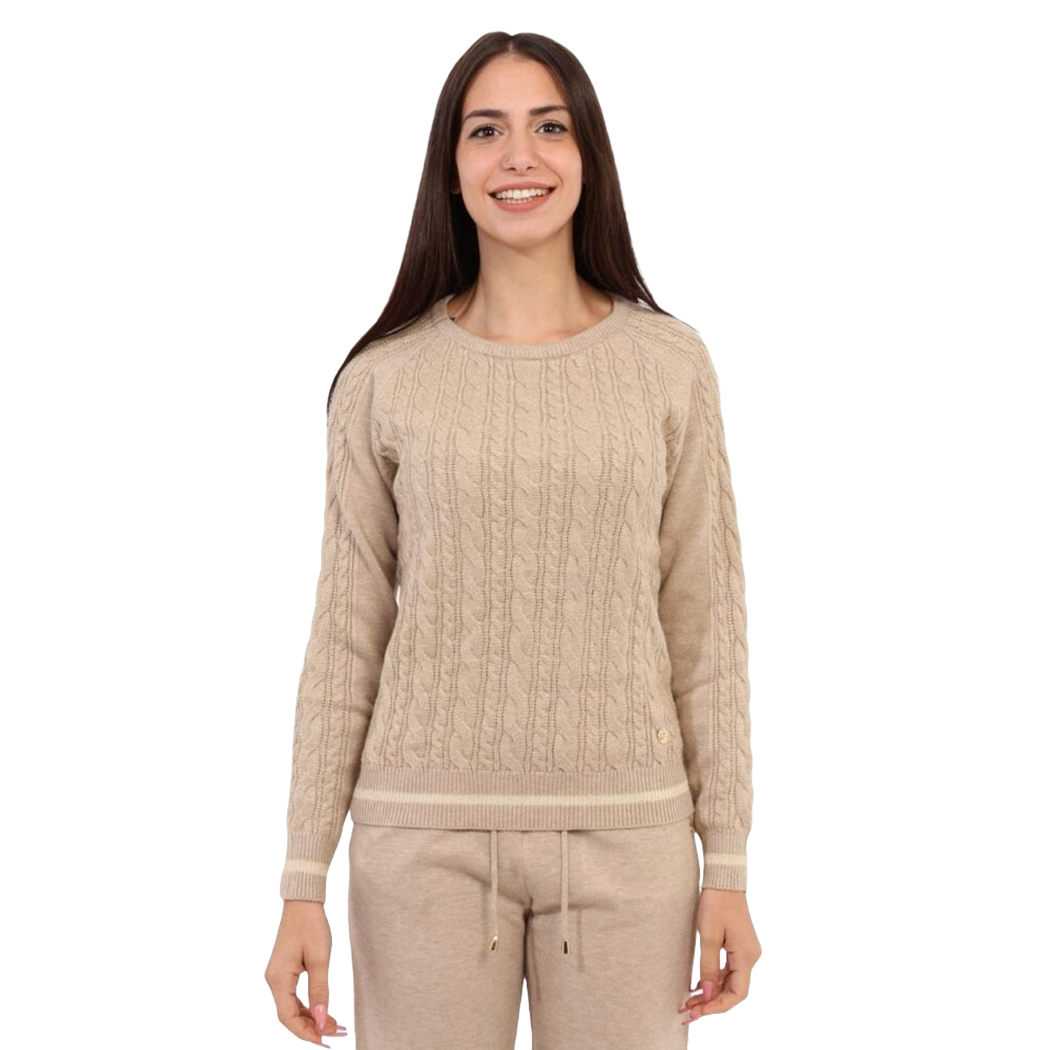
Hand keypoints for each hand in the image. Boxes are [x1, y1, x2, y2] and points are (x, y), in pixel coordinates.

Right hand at [264, 900, 347, 1044]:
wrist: (303, 900)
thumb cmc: (311, 925)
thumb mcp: (320, 958)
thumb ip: (320, 990)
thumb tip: (322, 1019)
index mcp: (278, 979)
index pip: (288, 1018)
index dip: (307, 1033)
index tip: (326, 1042)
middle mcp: (274, 980)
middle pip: (290, 1016)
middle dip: (313, 1028)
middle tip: (337, 1034)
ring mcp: (278, 976)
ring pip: (292, 1008)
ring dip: (312, 1019)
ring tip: (336, 1026)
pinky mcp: (284, 971)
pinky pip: (294, 997)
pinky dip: (309, 1007)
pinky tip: (324, 1011)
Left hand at [679, 888, 760, 1022]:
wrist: (724, 879)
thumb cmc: (716, 903)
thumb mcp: (708, 936)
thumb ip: (708, 967)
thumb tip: (708, 995)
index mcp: (746, 957)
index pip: (737, 994)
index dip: (717, 1007)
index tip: (697, 1012)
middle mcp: (750, 957)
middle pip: (733, 991)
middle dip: (711, 1003)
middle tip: (687, 1012)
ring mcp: (745, 951)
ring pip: (730, 982)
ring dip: (711, 993)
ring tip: (689, 1002)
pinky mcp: (738, 946)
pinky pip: (728, 970)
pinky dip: (714, 980)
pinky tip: (698, 987)